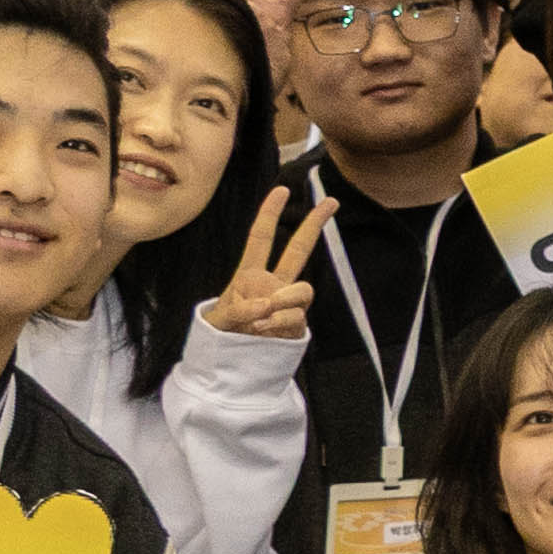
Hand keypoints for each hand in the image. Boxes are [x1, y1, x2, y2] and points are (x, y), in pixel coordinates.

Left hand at [203, 185, 329, 342]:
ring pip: (304, 290)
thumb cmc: (222, 334)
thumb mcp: (220, 320)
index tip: (282, 190)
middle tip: (332, 201)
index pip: (262, 238)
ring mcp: (288, 304)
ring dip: (286, 300)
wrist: (232, 363)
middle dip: (314, 224)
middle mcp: (274, 285)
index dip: (270, 213)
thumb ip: (239, 310)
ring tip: (263, 317)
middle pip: (299, 250)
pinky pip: (297, 317)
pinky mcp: (296, 324)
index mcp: (250, 274)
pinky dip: (280, 324)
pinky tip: (265, 331)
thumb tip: (265, 304)